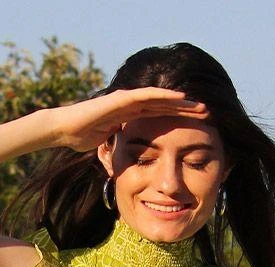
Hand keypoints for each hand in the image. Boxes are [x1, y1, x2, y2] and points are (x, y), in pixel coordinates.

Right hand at [51, 88, 209, 152]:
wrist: (67, 128)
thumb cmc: (84, 136)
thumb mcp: (112, 144)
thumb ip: (124, 146)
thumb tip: (133, 162)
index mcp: (131, 114)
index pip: (160, 115)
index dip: (178, 119)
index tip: (196, 126)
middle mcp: (132, 103)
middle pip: (165, 105)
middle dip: (186, 109)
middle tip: (207, 113)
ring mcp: (127, 99)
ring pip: (161, 98)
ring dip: (182, 101)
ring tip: (201, 105)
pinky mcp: (122, 98)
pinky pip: (148, 96)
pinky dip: (165, 97)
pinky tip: (181, 99)